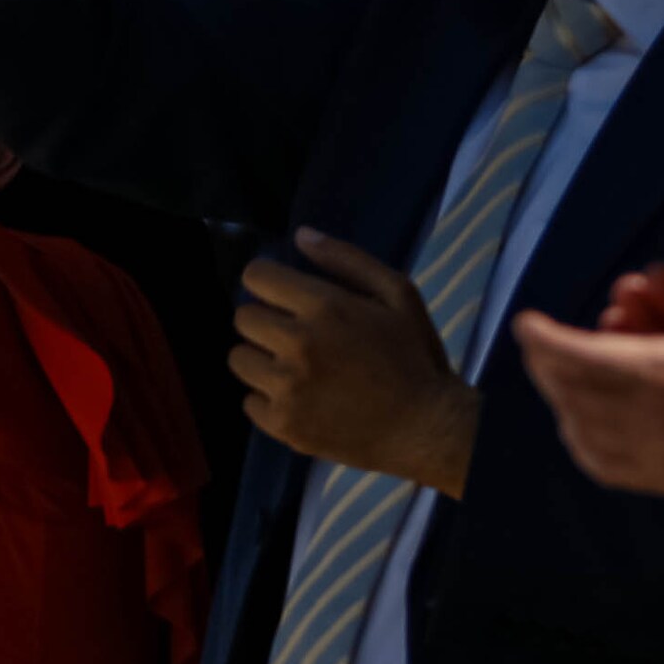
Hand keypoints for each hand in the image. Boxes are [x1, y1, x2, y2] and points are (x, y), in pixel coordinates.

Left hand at [233, 230, 478, 496]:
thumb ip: (347, 260)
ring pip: (239, 359)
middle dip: (264, 320)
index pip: (256, 278)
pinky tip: (300, 398)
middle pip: (242, 318)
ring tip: (296, 367)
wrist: (424, 427)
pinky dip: (267, 399)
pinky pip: (248, 401)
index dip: (266, 281)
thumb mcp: (398, 295)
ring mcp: (286, 388)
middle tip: (295, 334)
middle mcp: (297, 345)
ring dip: (261, 359)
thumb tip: (301, 236)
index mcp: (325, 308)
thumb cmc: (415, 357)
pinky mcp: (281, 424)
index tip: (279, 293)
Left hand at [510, 199, 663, 613]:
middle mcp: (658, 416)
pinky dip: (579, 439)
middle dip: (545, 364)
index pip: (587, 354)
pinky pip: (601, 463)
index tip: (525, 323)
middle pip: (572, 391)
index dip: (546, 339)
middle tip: (536, 343)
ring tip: (551, 374)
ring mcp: (659, 453)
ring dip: (558, 398)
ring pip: (580, 427)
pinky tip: (579, 421)